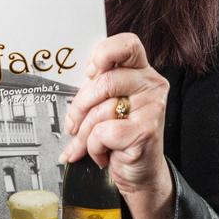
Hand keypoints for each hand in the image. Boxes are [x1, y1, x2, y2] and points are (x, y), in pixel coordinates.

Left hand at [61, 33, 173, 218]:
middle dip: (80, 106)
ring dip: (85, 133)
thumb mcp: (108, 105)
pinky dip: (95, 147)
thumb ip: (97, 87)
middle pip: (104, 80)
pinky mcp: (145, 130)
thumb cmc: (120, 136)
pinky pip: (104, 132)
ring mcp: (152, 107)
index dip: (104, 53)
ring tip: (85, 145)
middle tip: (72, 124)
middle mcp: (151, 85)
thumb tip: (66, 84)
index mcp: (142, 71)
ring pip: (101, 109)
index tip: (89, 72)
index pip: (127, 44)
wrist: (140, 174)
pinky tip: (104, 154)